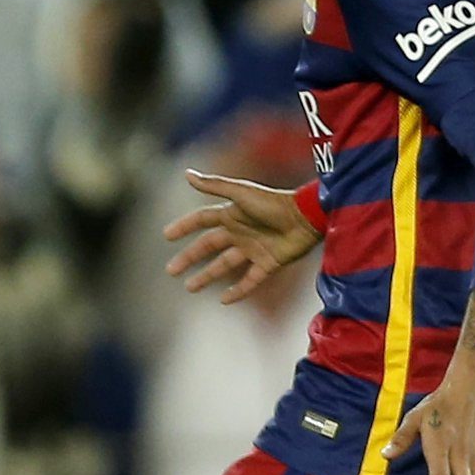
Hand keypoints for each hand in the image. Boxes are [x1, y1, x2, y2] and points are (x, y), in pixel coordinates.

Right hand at [163, 168, 323, 302]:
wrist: (307, 217)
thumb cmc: (274, 203)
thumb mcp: (241, 192)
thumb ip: (214, 185)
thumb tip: (186, 174)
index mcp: (232, 214)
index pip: (201, 220)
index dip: (184, 227)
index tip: (167, 236)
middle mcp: (240, 232)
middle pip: (208, 246)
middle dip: (189, 258)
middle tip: (171, 270)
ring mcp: (253, 249)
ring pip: (223, 265)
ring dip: (206, 276)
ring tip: (189, 287)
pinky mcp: (268, 264)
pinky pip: (249, 280)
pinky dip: (237, 290)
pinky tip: (224, 300)